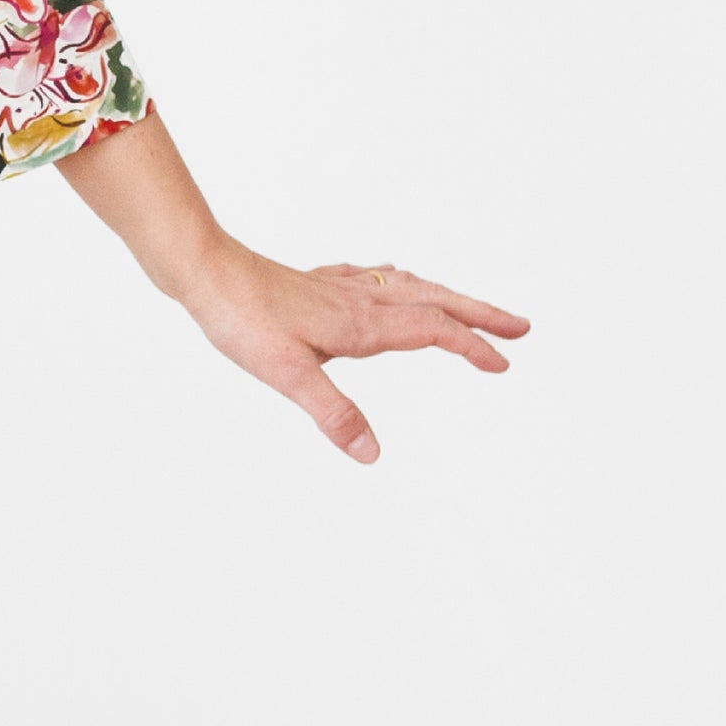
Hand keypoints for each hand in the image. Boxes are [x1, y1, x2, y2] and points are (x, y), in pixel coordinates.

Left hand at [177, 247, 530, 462]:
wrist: (204, 270)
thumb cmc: (241, 318)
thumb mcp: (287, 375)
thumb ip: (333, 413)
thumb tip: (373, 454)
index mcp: (362, 324)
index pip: (433, 331)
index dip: (472, 346)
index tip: (504, 361)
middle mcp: (358, 300)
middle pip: (434, 300)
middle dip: (479, 313)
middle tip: (521, 326)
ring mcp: (337, 288)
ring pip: (408, 286)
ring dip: (447, 295)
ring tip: (472, 307)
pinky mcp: (316, 284)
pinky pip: (373, 278)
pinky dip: (398, 281)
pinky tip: (391, 280)